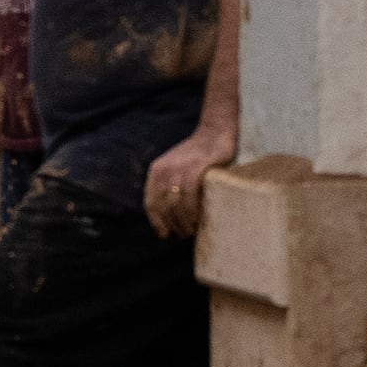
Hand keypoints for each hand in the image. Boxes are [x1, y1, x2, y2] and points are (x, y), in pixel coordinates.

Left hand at [145, 119, 232, 238]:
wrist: (216, 131)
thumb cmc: (200, 154)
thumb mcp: (178, 168)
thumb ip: (172, 185)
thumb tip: (172, 215)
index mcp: (157, 171)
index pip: (151, 202)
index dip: (156, 221)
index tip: (164, 234)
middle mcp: (164, 171)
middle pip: (163, 207)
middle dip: (172, 225)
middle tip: (184, 234)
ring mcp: (179, 170)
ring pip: (175, 205)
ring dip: (183, 222)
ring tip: (192, 231)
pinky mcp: (195, 169)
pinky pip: (189, 197)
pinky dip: (192, 212)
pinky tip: (198, 220)